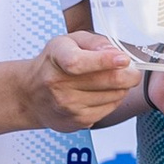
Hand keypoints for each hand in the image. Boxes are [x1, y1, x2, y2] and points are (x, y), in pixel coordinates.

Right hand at [16, 29, 142, 135]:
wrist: (31, 94)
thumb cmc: (54, 64)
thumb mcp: (69, 42)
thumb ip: (96, 42)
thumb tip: (116, 53)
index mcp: (57, 57)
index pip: (79, 62)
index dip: (105, 60)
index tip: (123, 59)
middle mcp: (59, 83)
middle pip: (108, 81)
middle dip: (129, 74)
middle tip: (132, 70)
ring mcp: (68, 105)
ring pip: (115, 96)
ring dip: (121, 87)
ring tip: (111, 80)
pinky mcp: (78, 121)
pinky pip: (110, 109)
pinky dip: (114, 99)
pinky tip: (103, 93)